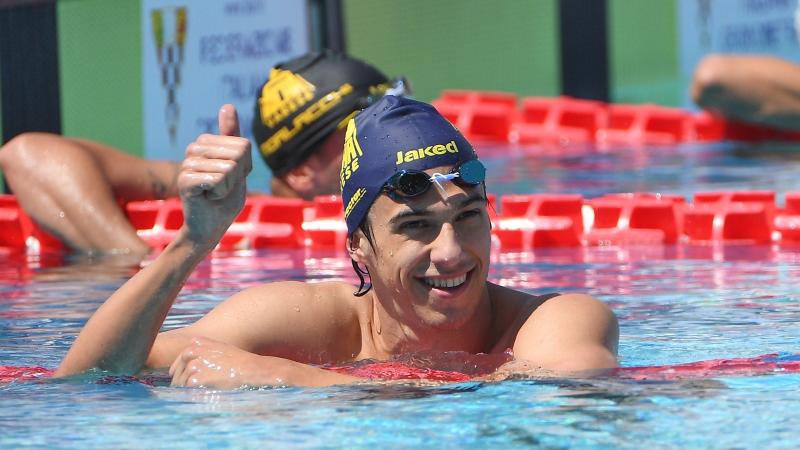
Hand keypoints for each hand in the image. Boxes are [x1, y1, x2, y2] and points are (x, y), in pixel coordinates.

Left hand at [169, 337, 294, 388]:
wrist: (250, 369)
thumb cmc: (238, 361)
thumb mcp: (219, 348)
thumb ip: (202, 352)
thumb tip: (188, 366)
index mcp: (196, 343)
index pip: (180, 360)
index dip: (179, 371)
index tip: (183, 379)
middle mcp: (192, 352)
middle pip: (177, 372)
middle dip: (181, 382)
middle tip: (191, 390)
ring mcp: (193, 366)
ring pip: (180, 383)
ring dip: (186, 390)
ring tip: (200, 393)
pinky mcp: (196, 380)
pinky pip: (186, 391)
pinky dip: (193, 395)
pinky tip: (203, 395)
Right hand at [177, 104, 251, 248]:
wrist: (210, 227)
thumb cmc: (225, 198)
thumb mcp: (237, 165)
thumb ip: (233, 137)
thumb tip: (227, 105)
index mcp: (206, 142)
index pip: (244, 145)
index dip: (245, 167)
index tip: (232, 178)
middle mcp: (194, 149)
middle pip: (238, 154)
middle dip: (238, 176)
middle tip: (223, 188)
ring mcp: (187, 163)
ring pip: (229, 168)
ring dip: (229, 187)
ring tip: (215, 193)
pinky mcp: (184, 179)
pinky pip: (219, 179)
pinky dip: (221, 193)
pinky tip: (209, 198)